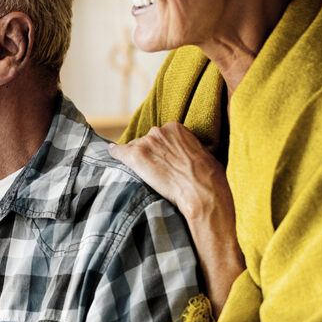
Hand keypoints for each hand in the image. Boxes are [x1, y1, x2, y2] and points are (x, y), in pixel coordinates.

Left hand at [109, 123, 242, 313]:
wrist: (202, 193)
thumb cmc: (209, 178)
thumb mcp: (203, 154)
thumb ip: (189, 148)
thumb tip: (189, 153)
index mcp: (176, 128)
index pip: (159, 135)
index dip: (160, 149)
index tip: (162, 160)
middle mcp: (159, 131)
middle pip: (145, 140)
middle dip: (149, 154)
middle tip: (157, 170)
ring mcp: (147, 143)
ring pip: (134, 148)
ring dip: (138, 160)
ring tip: (146, 176)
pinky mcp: (136, 156)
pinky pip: (118, 152)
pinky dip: (116, 155)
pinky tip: (112, 156)